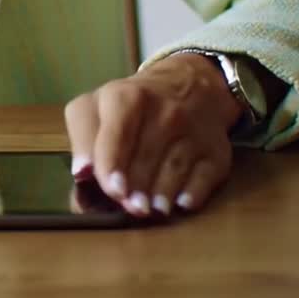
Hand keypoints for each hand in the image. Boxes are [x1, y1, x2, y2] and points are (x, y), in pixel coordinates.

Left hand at [64, 53, 241, 217]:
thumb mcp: (96, 108)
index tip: (113, 190)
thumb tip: (82, 173)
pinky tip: (181, 204)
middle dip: (136, 187)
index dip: (112, 165)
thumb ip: (83, 138)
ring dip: (162, 193)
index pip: (117, 135)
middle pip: (146, 156)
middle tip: (131, 209)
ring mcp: (193, 129)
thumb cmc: (130, 107)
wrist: (187, 86)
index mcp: (126, 97)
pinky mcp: (216, 150)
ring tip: (152, 211)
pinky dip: (193, 192)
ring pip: (175, 167)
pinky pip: (206, 175)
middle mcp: (164, 110)